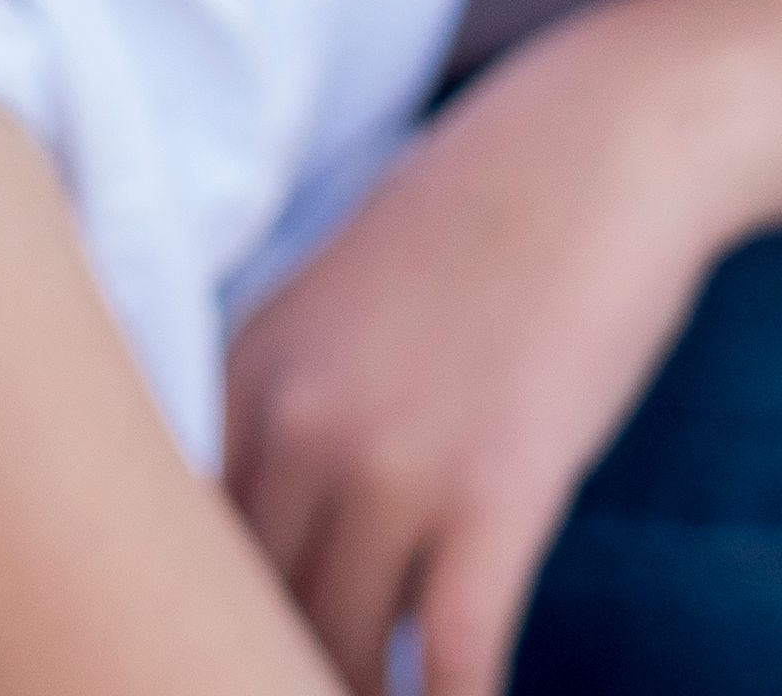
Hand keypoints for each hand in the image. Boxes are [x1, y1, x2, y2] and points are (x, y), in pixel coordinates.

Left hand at [223, 28, 734, 693]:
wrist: (602, 141)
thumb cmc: (480, 216)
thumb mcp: (335, 294)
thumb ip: (283, 400)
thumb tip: (260, 512)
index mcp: (247, 374)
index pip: (179, 544)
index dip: (193, 612)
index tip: (205, 645)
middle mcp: (297, 423)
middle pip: (248, 608)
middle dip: (265, 661)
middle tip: (288, 680)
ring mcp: (394, 462)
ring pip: (340, 649)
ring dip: (354, 693)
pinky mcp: (498, 490)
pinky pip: (458, 653)